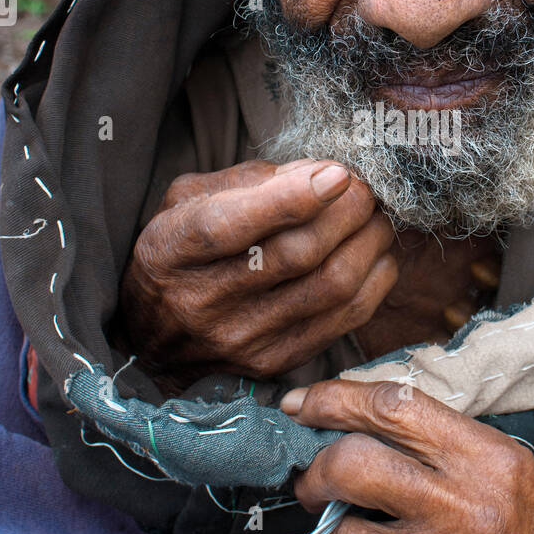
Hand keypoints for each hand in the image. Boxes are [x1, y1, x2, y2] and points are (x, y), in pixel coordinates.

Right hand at [117, 160, 397, 387]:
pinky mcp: (278, 361)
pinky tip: (376, 253)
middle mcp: (203, 301)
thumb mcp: (189, 201)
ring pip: (330, 285)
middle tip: (364, 187)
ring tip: (375, 216)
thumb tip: (318, 172)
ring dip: (368, 243)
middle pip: (295, 254)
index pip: (231, 226)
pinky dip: (374, 279)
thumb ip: (249, 181)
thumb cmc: (182, 253)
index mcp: (171, 250)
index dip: (291, 198)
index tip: (337, 173)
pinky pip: (346, 317)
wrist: (157, 342)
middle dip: (346, 212)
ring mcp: (243, 338)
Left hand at [285, 379, 533, 533]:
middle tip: (316, 482)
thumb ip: (444, 444)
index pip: (392, 406)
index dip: (333, 399)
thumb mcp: (514, 471)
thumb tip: (357, 420)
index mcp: (487, 458)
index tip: (301, 405)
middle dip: (315, 471)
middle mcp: (464, 507)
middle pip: (349, 465)